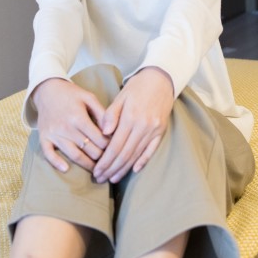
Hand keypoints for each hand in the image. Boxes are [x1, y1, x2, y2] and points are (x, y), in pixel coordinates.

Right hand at [31, 78, 108, 172]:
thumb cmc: (71, 94)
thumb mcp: (89, 98)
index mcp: (78, 117)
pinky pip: (49, 154)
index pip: (99, 139)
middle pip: (89, 149)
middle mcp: (66, 127)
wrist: (47, 90)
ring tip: (97, 171)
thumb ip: (102, 113)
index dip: (110, 146)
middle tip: (110, 162)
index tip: (116, 150)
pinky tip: (66, 169)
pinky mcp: (44, 138)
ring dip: (87, 165)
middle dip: (102, 158)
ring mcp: (54, 134)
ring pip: (74, 155)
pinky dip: (56, 163)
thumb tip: (112, 131)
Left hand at [93, 67, 173, 184]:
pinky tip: (134, 170)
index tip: (96, 171)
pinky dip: (142, 161)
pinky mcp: (161, 131)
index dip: (105, 162)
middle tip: (100, 179)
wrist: (161, 79)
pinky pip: (151, 150)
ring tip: (113, 178)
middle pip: (124, 154)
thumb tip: (103, 133)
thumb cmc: (137, 87)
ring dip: (124, 169)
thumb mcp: (120, 97)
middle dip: (111, 169)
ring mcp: (154, 130)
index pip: (115, 147)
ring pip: (136, 155)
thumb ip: (111, 115)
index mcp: (131, 118)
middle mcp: (143, 126)